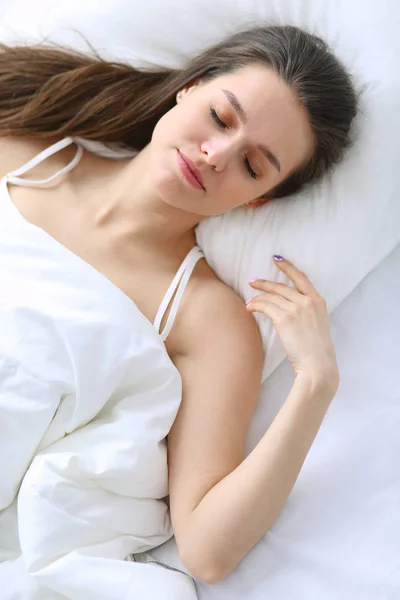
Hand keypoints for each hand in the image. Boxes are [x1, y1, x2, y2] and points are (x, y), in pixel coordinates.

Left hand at [246, 256, 338, 387]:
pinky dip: (255, 305)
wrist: (318, 365)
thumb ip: (308, 313)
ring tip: (249, 300)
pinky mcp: (284, 318)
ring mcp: (296, 309)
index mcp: (318, 301)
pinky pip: (265, 306)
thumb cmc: (317, 351)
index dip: (288, 267)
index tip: (277, 259)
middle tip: (252, 281)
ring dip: (258, 297)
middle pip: (281, 286)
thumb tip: (291, 310)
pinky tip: (250, 307)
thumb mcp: (318, 325)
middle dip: (264, 283)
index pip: (301, 278)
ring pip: (271, 297)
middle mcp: (307, 302)